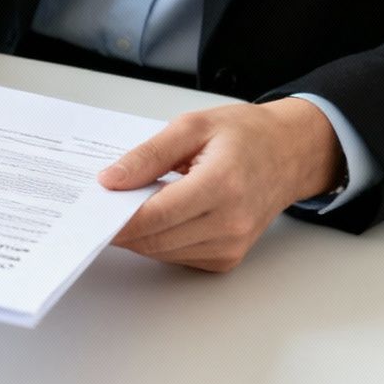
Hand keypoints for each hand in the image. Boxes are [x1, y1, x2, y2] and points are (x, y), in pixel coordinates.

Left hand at [101, 99, 343, 271]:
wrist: (291, 152)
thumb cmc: (246, 135)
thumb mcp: (192, 126)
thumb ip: (148, 155)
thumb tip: (111, 180)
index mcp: (222, 184)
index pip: (155, 215)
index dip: (118, 218)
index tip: (93, 210)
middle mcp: (230, 221)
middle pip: (155, 239)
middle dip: (122, 227)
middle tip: (100, 208)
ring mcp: (232, 244)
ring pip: (163, 252)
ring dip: (139, 235)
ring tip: (127, 207)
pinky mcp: (229, 257)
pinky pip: (179, 256)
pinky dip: (159, 241)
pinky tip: (157, 217)